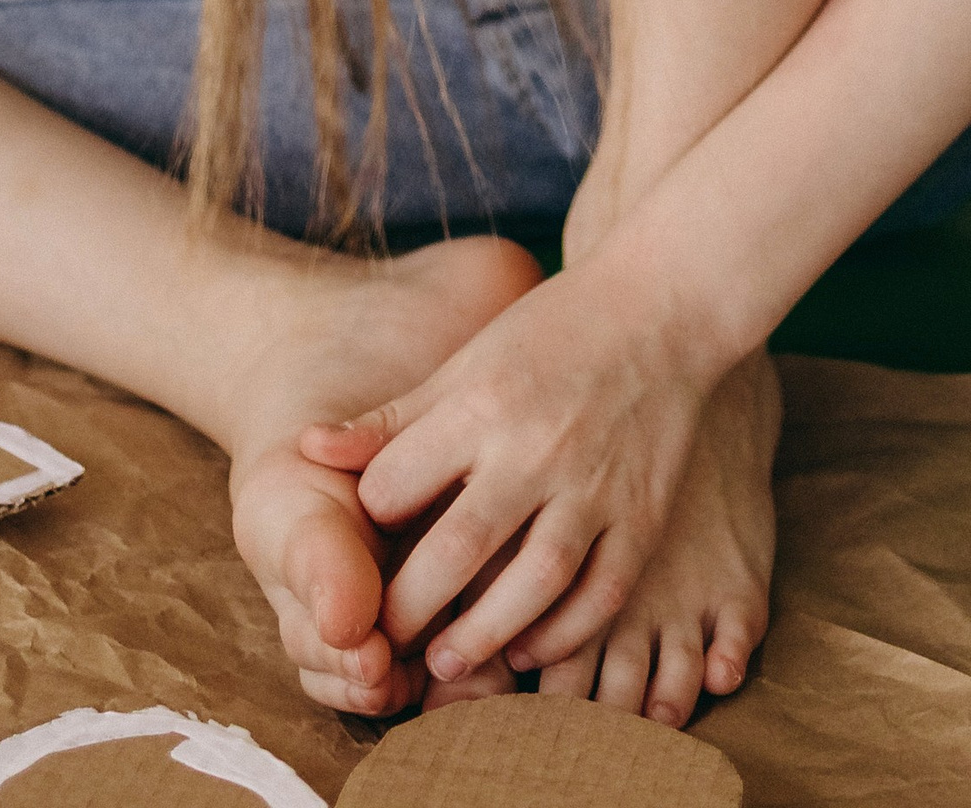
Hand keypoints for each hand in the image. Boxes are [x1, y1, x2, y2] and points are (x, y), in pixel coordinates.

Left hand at [298, 264, 716, 686]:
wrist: (662, 307)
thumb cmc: (552, 331)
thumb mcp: (467, 360)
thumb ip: (393, 417)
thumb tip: (308, 449)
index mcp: (482, 402)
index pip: (399, 484)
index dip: (372, 520)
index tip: (361, 547)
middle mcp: (536, 448)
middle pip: (460, 548)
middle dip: (412, 605)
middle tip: (384, 637)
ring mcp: (594, 486)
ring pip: (535, 584)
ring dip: (485, 635)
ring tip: (446, 663)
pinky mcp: (641, 516)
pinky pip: (601, 594)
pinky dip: (563, 633)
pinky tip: (527, 650)